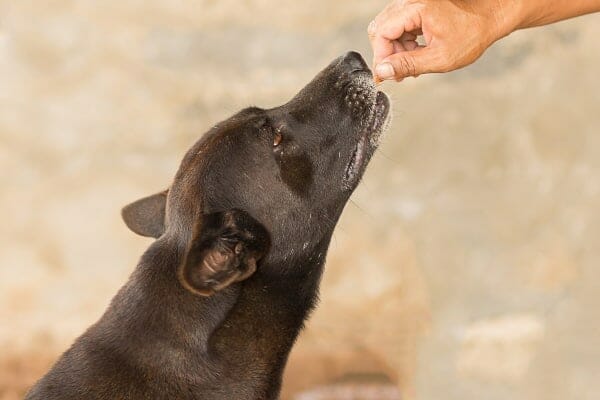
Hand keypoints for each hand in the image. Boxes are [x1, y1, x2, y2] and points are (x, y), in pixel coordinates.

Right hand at [368, 0, 509, 81]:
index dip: (381, 56)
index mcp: (417, 8)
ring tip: (412, 64)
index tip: (386, 74)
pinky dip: (402, 42)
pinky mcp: (416, 9)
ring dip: (395, 49)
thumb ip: (408, 65)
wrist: (488, 19)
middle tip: (398, 72)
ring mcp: (413, 4)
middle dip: (387, 53)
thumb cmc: (471, 35)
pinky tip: (415, 54)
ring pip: (388, 28)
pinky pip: (398, 26)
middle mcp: (411, 1)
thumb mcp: (439, 58)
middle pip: (381, 29)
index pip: (382, 32)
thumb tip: (382, 71)